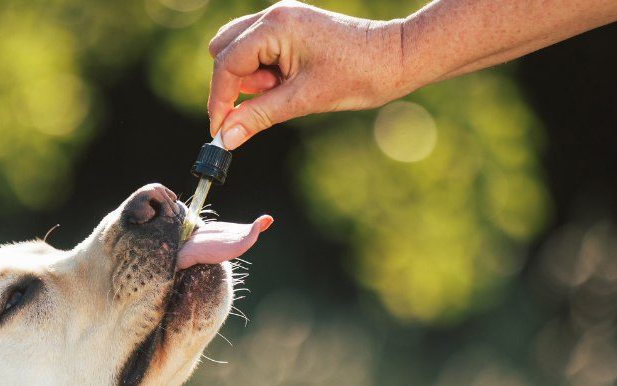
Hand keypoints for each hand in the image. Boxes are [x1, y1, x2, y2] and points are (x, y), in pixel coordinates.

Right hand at [208, 1, 405, 148]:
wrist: (396, 58)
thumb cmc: (358, 75)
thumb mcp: (302, 101)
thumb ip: (258, 116)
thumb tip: (225, 138)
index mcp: (276, 26)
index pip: (227, 63)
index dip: (220, 99)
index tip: (220, 130)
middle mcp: (274, 15)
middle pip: (223, 49)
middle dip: (234, 83)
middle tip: (262, 101)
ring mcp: (282, 19)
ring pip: (238, 50)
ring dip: (249, 78)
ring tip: (283, 90)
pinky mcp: (290, 28)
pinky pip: (257, 50)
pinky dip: (262, 71)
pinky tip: (287, 83)